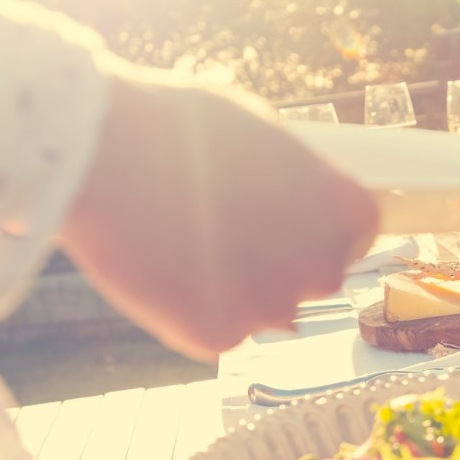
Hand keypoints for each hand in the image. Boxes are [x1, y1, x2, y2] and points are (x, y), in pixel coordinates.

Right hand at [61, 70, 378, 357]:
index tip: (292, 221)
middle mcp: (321, 266)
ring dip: (236, 288)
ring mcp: (271, 307)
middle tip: (224, 230)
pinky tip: (159, 268)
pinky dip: (191, 308)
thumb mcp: (257, 131)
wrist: (100, 152)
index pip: (358, 232)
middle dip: (281, 262)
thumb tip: (294, 200)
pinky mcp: (220, 336)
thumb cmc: (175, 124)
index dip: (325, 229)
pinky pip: (215, 328)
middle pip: (316, 277)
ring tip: (183, 241)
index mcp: (343, 208)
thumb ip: (291, 177)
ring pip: (264, 309)